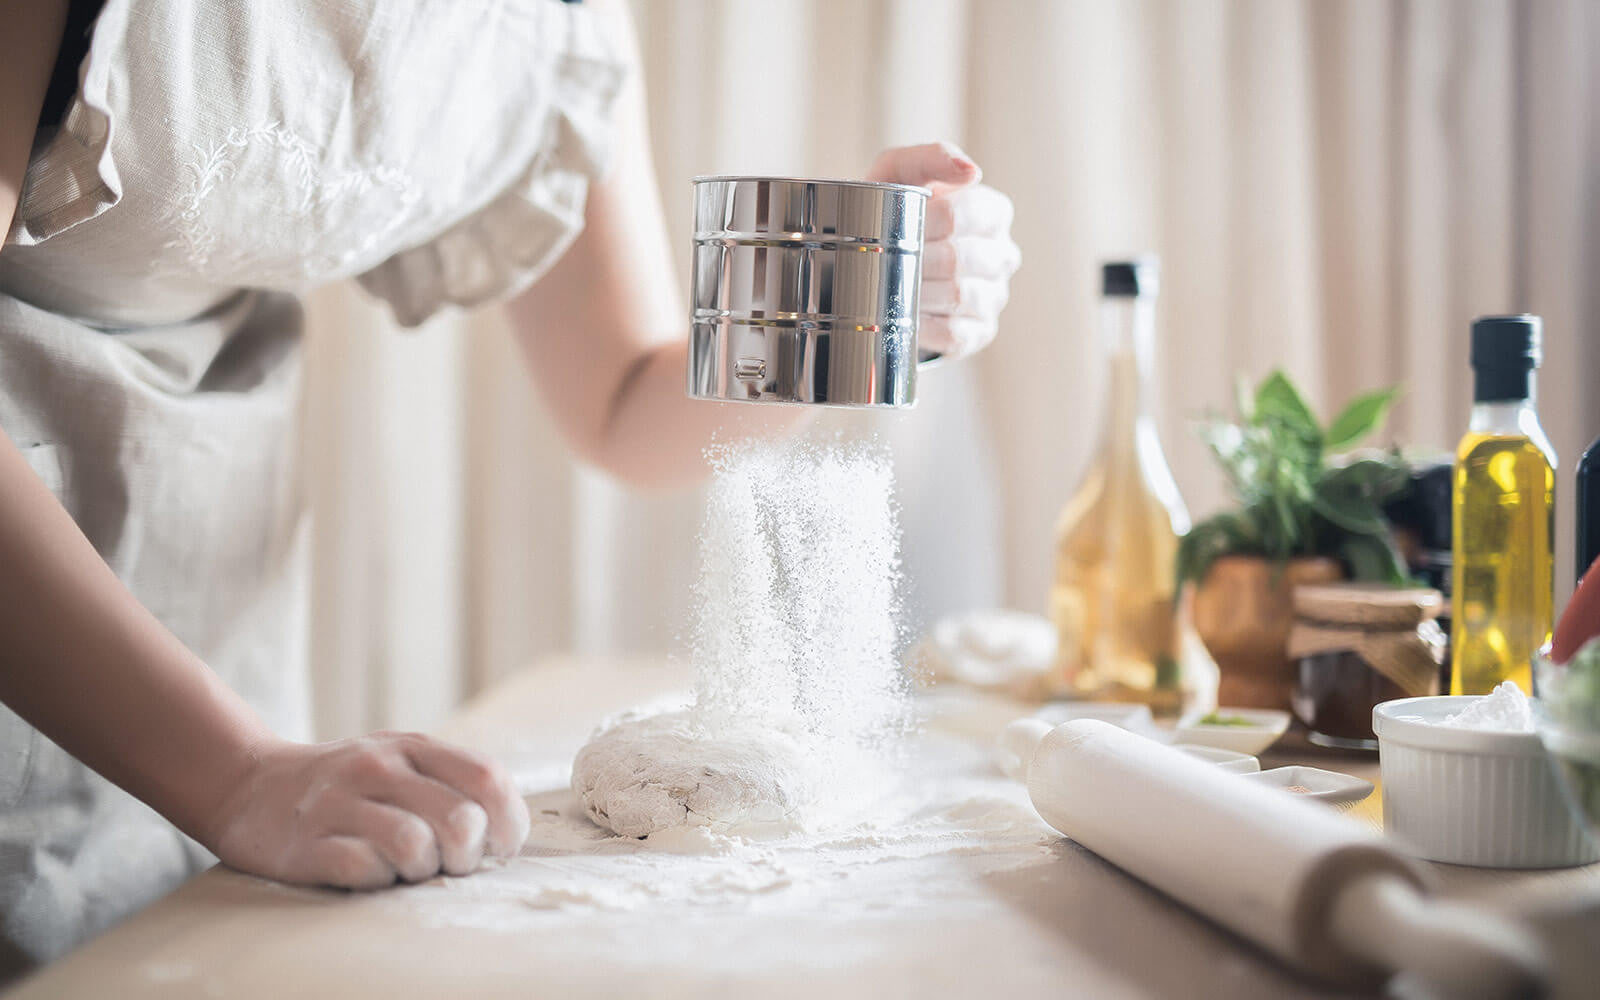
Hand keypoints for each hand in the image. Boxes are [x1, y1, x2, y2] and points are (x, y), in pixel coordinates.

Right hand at [206, 733, 530, 889]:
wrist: (248, 785)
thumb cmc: (347, 784)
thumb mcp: (400, 762)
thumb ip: (451, 784)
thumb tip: (504, 832)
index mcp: (413, 747)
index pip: (487, 779)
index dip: (507, 822)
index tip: (498, 846)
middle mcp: (378, 767)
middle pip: (459, 819)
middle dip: (466, 856)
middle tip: (447, 863)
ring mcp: (339, 803)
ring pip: (414, 845)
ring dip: (421, 869)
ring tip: (405, 867)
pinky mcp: (306, 842)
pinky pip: (363, 868)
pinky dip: (376, 880)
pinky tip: (367, 872)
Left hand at [866, 142, 1020, 358]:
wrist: (879, 261)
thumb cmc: (892, 211)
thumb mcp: (901, 173)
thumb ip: (931, 158)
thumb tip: (971, 171)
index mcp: (993, 212)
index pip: (959, 216)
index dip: (920, 224)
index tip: (891, 227)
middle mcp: (1002, 255)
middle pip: (957, 259)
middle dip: (914, 261)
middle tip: (883, 260)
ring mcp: (994, 297)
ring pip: (959, 297)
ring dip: (917, 293)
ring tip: (890, 287)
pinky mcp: (979, 333)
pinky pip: (955, 334)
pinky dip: (923, 326)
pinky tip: (904, 315)